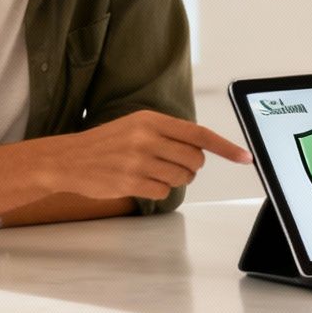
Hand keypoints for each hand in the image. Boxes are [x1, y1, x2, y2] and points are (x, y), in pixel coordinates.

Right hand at [46, 110, 250, 200]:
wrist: (67, 159)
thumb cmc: (106, 144)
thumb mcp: (136, 126)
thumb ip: (167, 133)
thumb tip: (202, 148)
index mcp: (151, 120)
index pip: (199, 134)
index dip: (225, 147)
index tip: (245, 157)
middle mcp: (147, 138)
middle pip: (195, 160)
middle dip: (191, 168)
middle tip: (173, 166)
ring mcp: (138, 161)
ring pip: (181, 178)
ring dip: (174, 180)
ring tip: (152, 172)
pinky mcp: (130, 182)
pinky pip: (163, 192)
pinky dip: (157, 190)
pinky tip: (139, 182)